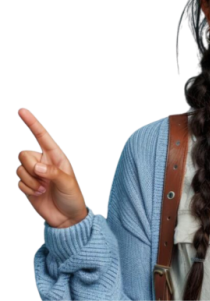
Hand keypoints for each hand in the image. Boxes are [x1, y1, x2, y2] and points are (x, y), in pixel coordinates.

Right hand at [16, 107, 86, 227]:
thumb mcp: (68, 184)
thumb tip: (37, 167)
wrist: (66, 218)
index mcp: (56, 156)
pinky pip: (18, 182)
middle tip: (45, 181)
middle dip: (30, 167)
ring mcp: (34, 173)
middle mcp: (43, 161)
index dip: (32, 122)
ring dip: (31, 181)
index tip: (21, 110)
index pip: (42, 135)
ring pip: (19, 168)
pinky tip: (39, 194)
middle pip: (23, 153)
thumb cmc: (72, 197)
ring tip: (45, 189)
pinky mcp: (27, 185)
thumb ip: (53, 173)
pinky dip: (27, 189)